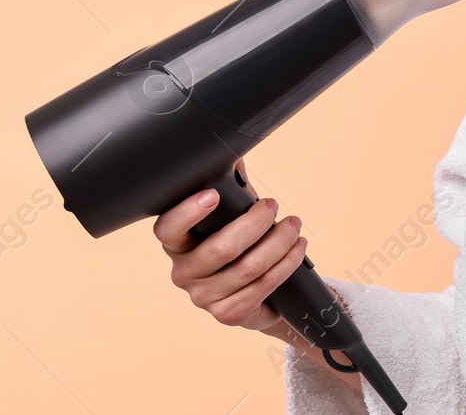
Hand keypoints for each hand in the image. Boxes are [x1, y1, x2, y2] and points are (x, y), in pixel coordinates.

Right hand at [153, 157, 307, 334]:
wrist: (255, 292)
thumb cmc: (240, 243)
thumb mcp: (231, 214)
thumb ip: (230, 186)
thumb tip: (235, 151)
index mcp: (177, 244)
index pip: (168, 229)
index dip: (187, 213)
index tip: (212, 195)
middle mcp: (184, 273)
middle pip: (220, 249)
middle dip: (255, 222)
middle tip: (273, 206)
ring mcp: (204, 298)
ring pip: (248, 267)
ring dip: (279, 242)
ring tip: (294, 226)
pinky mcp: (228, 315)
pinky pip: (263, 286)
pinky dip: (286, 264)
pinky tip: (298, 249)